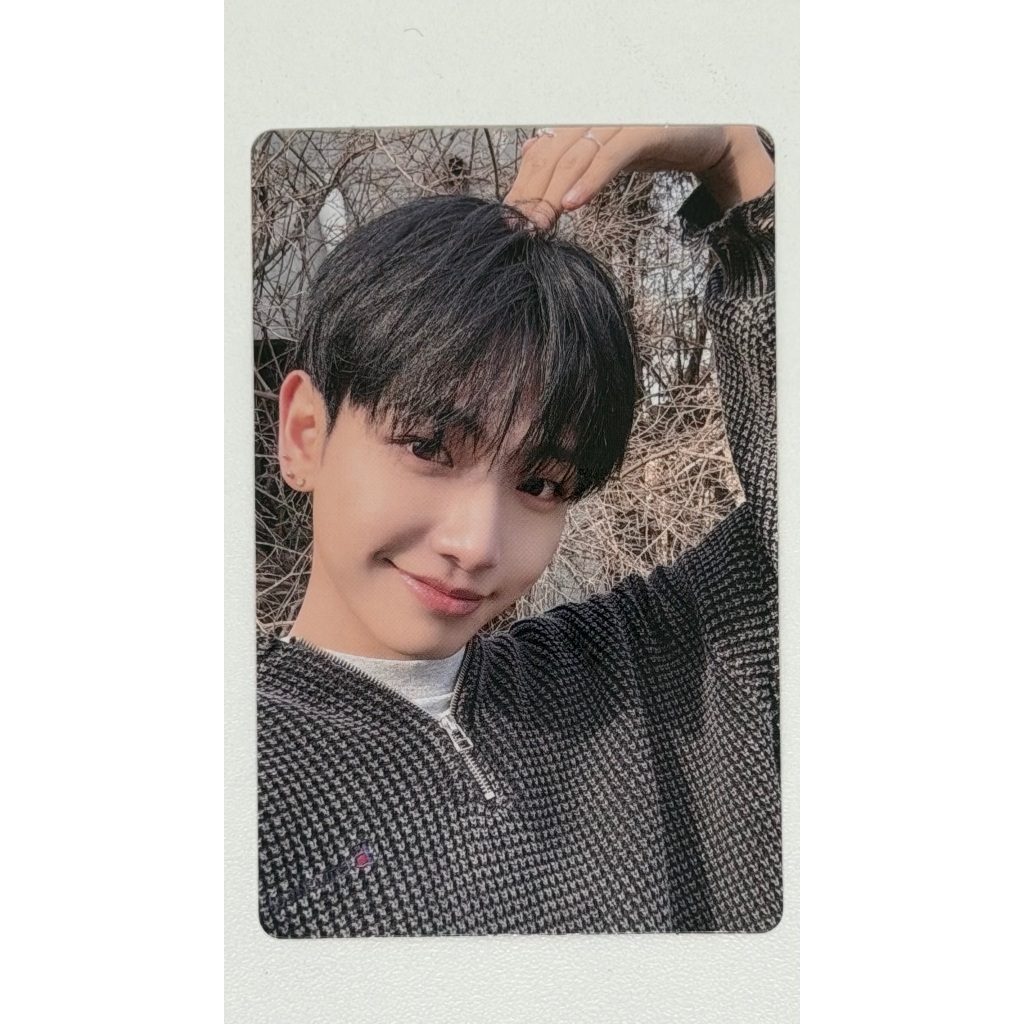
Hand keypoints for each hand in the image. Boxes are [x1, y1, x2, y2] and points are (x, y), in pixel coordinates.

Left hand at [504, 125, 772, 229]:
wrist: (713, 136)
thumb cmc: (658, 145)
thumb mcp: (607, 155)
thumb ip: (573, 157)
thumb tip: (530, 154)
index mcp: (583, 123)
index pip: (540, 155)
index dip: (522, 186)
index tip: (509, 221)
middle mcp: (596, 116)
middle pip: (551, 156)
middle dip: (531, 195)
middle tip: (518, 230)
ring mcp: (620, 119)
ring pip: (575, 156)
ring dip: (552, 192)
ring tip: (538, 223)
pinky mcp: (646, 127)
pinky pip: (611, 155)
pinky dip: (590, 179)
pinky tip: (573, 203)